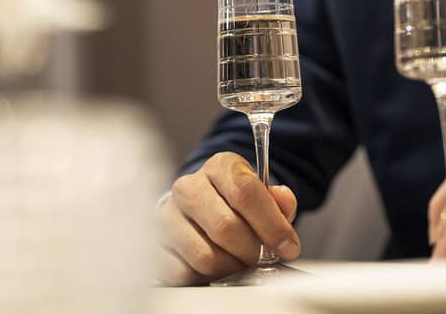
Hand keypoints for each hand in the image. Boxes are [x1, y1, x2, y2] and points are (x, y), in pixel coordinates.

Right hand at [156, 152, 301, 284]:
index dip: (272, 224)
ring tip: (240, 262)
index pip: (246, 192)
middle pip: (226, 227)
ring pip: (205, 256)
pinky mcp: (156, 244)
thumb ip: (278, 199)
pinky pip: (183, 273)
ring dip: (231, 267)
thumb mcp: (261, 193)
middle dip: (253, 251)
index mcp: (219, 167)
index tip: (288, 246)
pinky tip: (216, 267)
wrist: (199, 208)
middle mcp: (189, 188)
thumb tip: (284, 202)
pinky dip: (205, 278)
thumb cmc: (233, 202)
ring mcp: (168, 216)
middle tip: (263, 258)